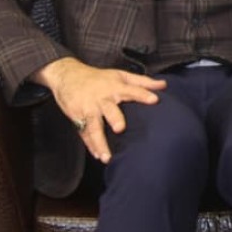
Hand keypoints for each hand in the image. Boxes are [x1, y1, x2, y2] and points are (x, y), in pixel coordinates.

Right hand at [33, 57, 166, 163]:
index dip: (143, 94)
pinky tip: (98, 155)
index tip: (154, 100)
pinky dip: (90, 145)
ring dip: (100, 142)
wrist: (67, 75)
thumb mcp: (120, 75)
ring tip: (106, 156)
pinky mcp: (77, 118)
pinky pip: (84, 134)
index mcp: (114, 88)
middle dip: (114, 118)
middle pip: (108, 110)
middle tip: (120, 128)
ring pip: (93, 127)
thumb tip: (164, 85)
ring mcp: (88, 109)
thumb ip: (143, 82)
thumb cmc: (98, 78)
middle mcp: (101, 99)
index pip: (131, 90)